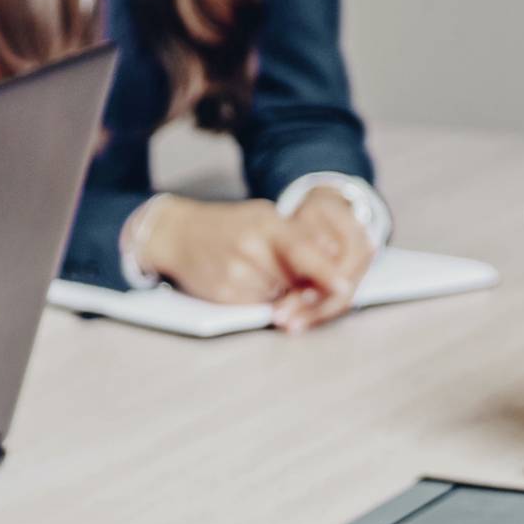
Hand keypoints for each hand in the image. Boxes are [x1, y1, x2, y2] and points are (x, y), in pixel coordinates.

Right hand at [133, 194, 373, 333]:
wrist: (178, 234)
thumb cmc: (230, 226)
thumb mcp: (263, 217)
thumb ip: (297, 234)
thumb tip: (332, 251)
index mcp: (265, 223)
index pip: (301, 250)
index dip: (325, 271)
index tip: (344, 286)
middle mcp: (249, 247)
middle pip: (294, 280)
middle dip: (305, 284)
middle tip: (304, 280)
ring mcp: (235, 273)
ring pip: (279, 296)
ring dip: (283, 292)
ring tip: (263, 271)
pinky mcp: (224, 295)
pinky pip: (258, 306)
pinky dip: (263, 299)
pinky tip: (249, 282)